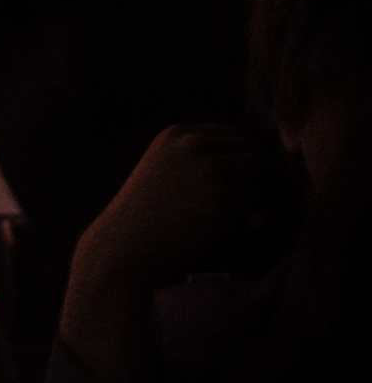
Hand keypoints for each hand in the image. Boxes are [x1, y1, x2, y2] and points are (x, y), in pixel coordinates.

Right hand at [78, 123, 288, 296]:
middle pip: (252, 150)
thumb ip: (198, 159)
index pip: (232, 136)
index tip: (230, 187)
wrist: (122, 248)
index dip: (237, 162)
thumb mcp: (164, 173)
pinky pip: (257, 202)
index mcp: (177, 134)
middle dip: (253, 176)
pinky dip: (249, 217)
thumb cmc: (143, 218)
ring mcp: (210, 169)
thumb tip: (257, 155)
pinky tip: (221, 229)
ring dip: (255, 195)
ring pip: (260, 174)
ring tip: (230, 218)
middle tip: (243, 205)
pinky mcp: (223, 198)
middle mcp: (194, 144)